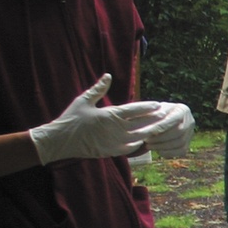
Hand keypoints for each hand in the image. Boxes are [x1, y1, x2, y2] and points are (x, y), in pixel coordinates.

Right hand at [29, 74, 168, 164]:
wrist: (60, 141)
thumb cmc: (71, 119)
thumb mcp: (84, 100)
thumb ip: (99, 89)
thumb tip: (108, 75)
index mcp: (110, 115)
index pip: (134, 110)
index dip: (148, 107)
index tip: (158, 104)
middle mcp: (115, 129)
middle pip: (142, 124)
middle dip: (155, 119)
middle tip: (167, 115)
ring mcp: (115, 142)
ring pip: (140, 137)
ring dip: (151, 132)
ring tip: (161, 128)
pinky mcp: (112, 152)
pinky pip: (132, 148)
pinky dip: (141, 144)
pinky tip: (147, 140)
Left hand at [140, 103, 195, 156]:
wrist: (161, 120)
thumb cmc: (154, 114)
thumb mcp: (153, 110)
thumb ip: (152, 114)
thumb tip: (153, 118)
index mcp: (182, 110)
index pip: (172, 119)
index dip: (158, 127)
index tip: (144, 132)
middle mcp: (190, 121)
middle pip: (179, 132)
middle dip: (160, 138)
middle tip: (146, 140)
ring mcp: (190, 133)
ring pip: (180, 143)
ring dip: (162, 146)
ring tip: (148, 145)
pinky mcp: (188, 144)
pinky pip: (181, 151)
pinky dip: (168, 152)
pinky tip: (157, 150)